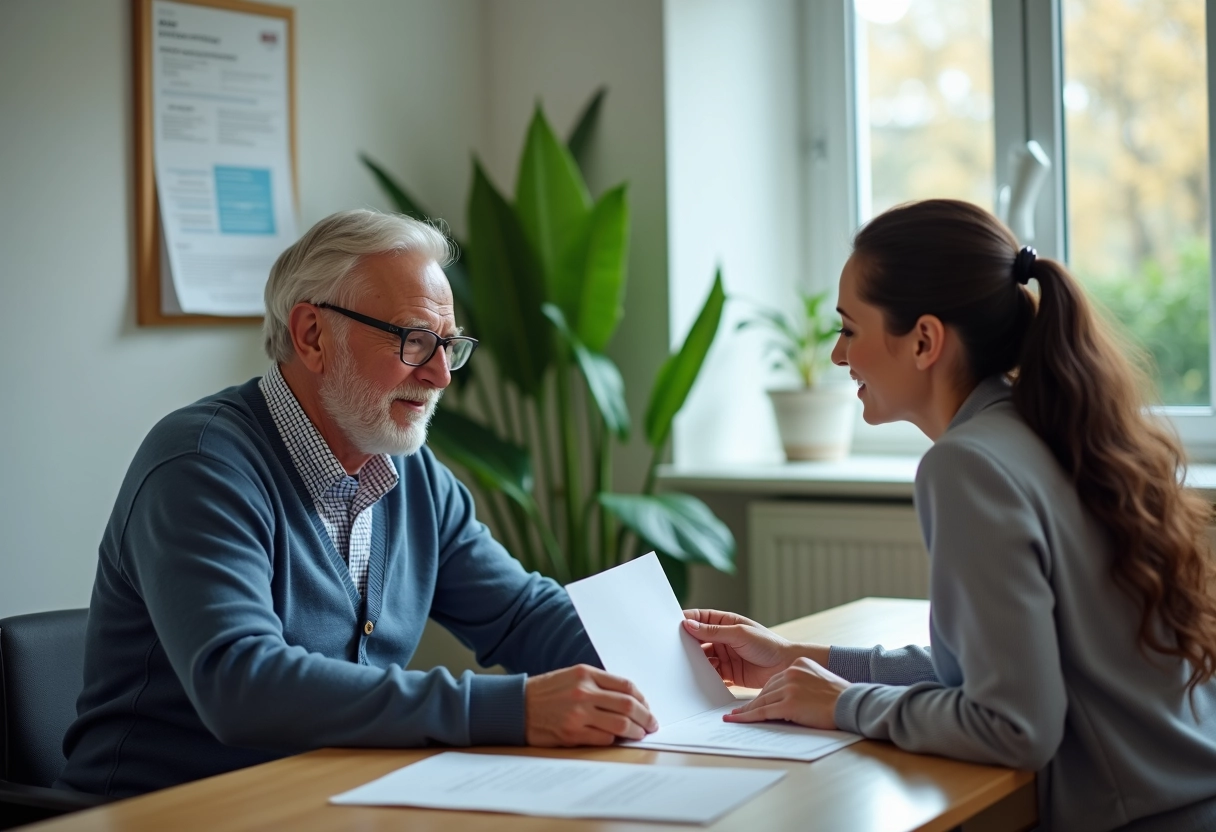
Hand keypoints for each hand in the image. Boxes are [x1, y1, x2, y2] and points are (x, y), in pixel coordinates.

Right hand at [524, 664, 657, 746]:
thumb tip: (628, 699)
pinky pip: (603, 739)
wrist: (516, 706)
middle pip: (628, 706)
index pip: (626, 686)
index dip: (642, 698)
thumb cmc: (546, 691)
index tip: (647, 706)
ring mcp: (578, 715)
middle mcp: (584, 693)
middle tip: (652, 724)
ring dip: (635, 731)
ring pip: (620, 725)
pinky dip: (614, 740)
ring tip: (640, 734)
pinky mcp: (571, 734)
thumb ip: (598, 683)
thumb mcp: (572, 676)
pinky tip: (617, 740)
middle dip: (646, 717)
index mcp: (586, 674)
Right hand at [682, 609, 802, 687]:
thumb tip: (689, 624)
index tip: (671, 625)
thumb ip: (714, 631)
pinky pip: (710, 673)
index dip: (686, 620)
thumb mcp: (740, 634)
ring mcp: (724, 656)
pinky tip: (700, 678)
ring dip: (695, 661)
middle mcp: (723, 638)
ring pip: (702, 657)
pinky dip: (704, 676)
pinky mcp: (727, 673)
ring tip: (687, 665)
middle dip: (686, 643)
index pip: (701, 618)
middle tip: (673, 649)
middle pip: (698, 639)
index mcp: (726, 623)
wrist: (785, 668)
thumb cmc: (768, 645)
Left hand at [722, 657, 848, 729]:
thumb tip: (792, 696)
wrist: (852, 704)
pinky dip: (746, 717)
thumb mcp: (820, 680)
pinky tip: (735, 719)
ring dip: (746, 711)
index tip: (753, 700)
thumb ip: (804, 682)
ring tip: (734, 717)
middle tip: (738, 711)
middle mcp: (791, 672)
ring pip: (761, 701)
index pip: (775, 680)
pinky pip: (762, 712)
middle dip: (753, 702)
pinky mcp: (789, 704)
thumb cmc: (840, 697)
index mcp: (799, 664)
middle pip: (766, 690)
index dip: (764, 693)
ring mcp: (789, 688)